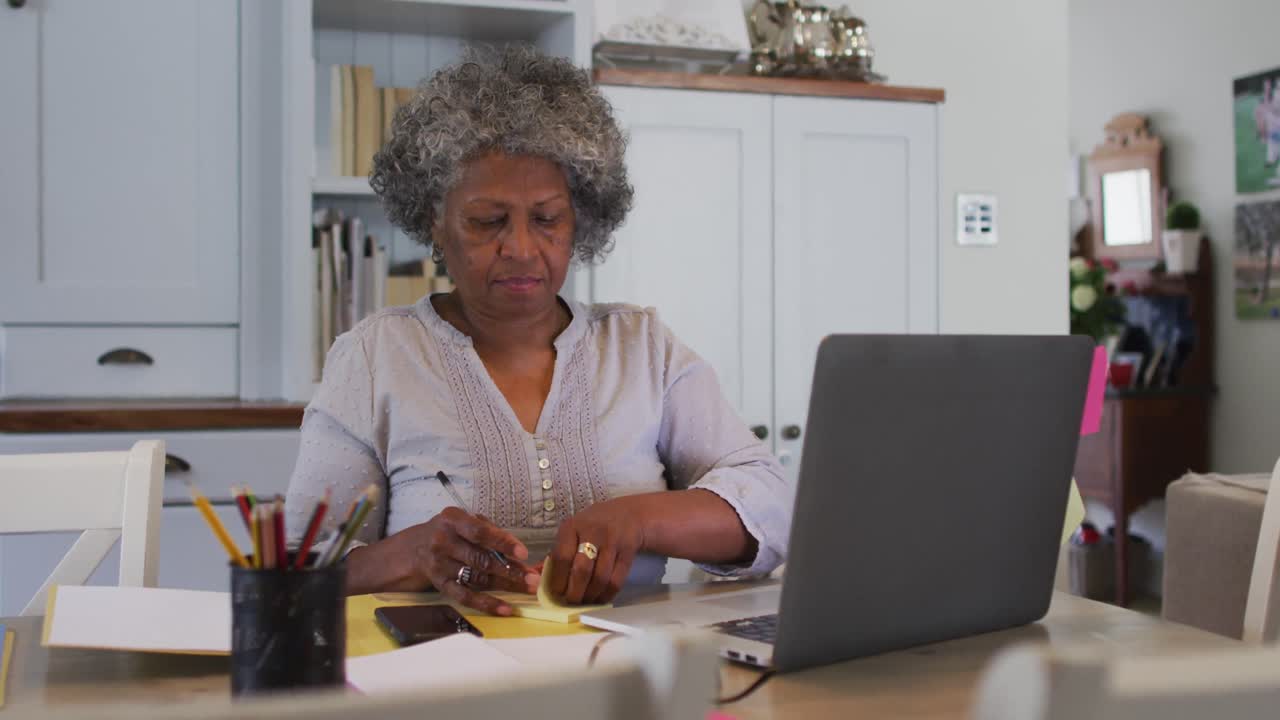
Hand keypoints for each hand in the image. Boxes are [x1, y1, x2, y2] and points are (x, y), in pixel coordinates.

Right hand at [348, 507, 538, 615]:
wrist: (410, 549)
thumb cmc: (446, 533)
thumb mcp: (461, 522)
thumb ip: (489, 531)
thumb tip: (522, 553)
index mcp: (452, 519)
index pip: (480, 531)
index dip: (502, 542)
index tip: (522, 552)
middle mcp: (443, 540)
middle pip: (481, 557)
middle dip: (510, 569)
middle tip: (533, 577)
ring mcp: (439, 564)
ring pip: (477, 577)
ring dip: (505, 585)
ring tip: (527, 589)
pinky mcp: (439, 584)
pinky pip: (465, 595)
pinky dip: (486, 603)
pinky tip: (504, 608)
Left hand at [547, 498, 645, 604]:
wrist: (629, 513)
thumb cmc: (593, 525)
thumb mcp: (574, 529)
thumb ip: (559, 551)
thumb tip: (541, 577)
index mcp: (573, 526)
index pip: (562, 557)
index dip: (558, 580)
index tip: (556, 593)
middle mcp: (593, 532)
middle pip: (582, 570)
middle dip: (575, 593)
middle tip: (571, 602)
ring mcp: (612, 541)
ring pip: (600, 578)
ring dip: (591, 596)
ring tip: (585, 602)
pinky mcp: (628, 551)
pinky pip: (617, 580)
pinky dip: (607, 595)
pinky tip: (600, 598)